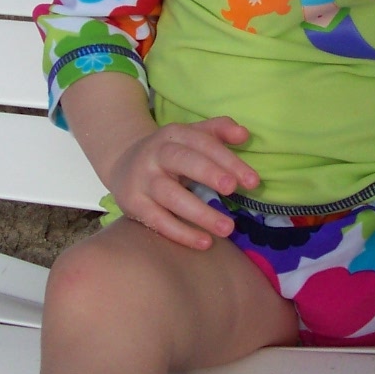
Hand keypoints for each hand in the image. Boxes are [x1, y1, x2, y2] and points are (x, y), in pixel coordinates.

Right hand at [107, 117, 259, 249]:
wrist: (122, 162)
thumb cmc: (170, 152)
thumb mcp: (191, 135)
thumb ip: (218, 131)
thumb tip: (244, 134)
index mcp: (174, 135)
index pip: (203, 144)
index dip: (228, 160)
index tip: (252, 181)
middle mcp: (155, 154)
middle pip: (182, 161)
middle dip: (208, 173)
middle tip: (232, 189)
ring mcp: (142, 180)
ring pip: (170, 195)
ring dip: (199, 213)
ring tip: (227, 228)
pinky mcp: (133, 203)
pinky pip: (157, 220)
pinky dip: (180, 233)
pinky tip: (204, 242)